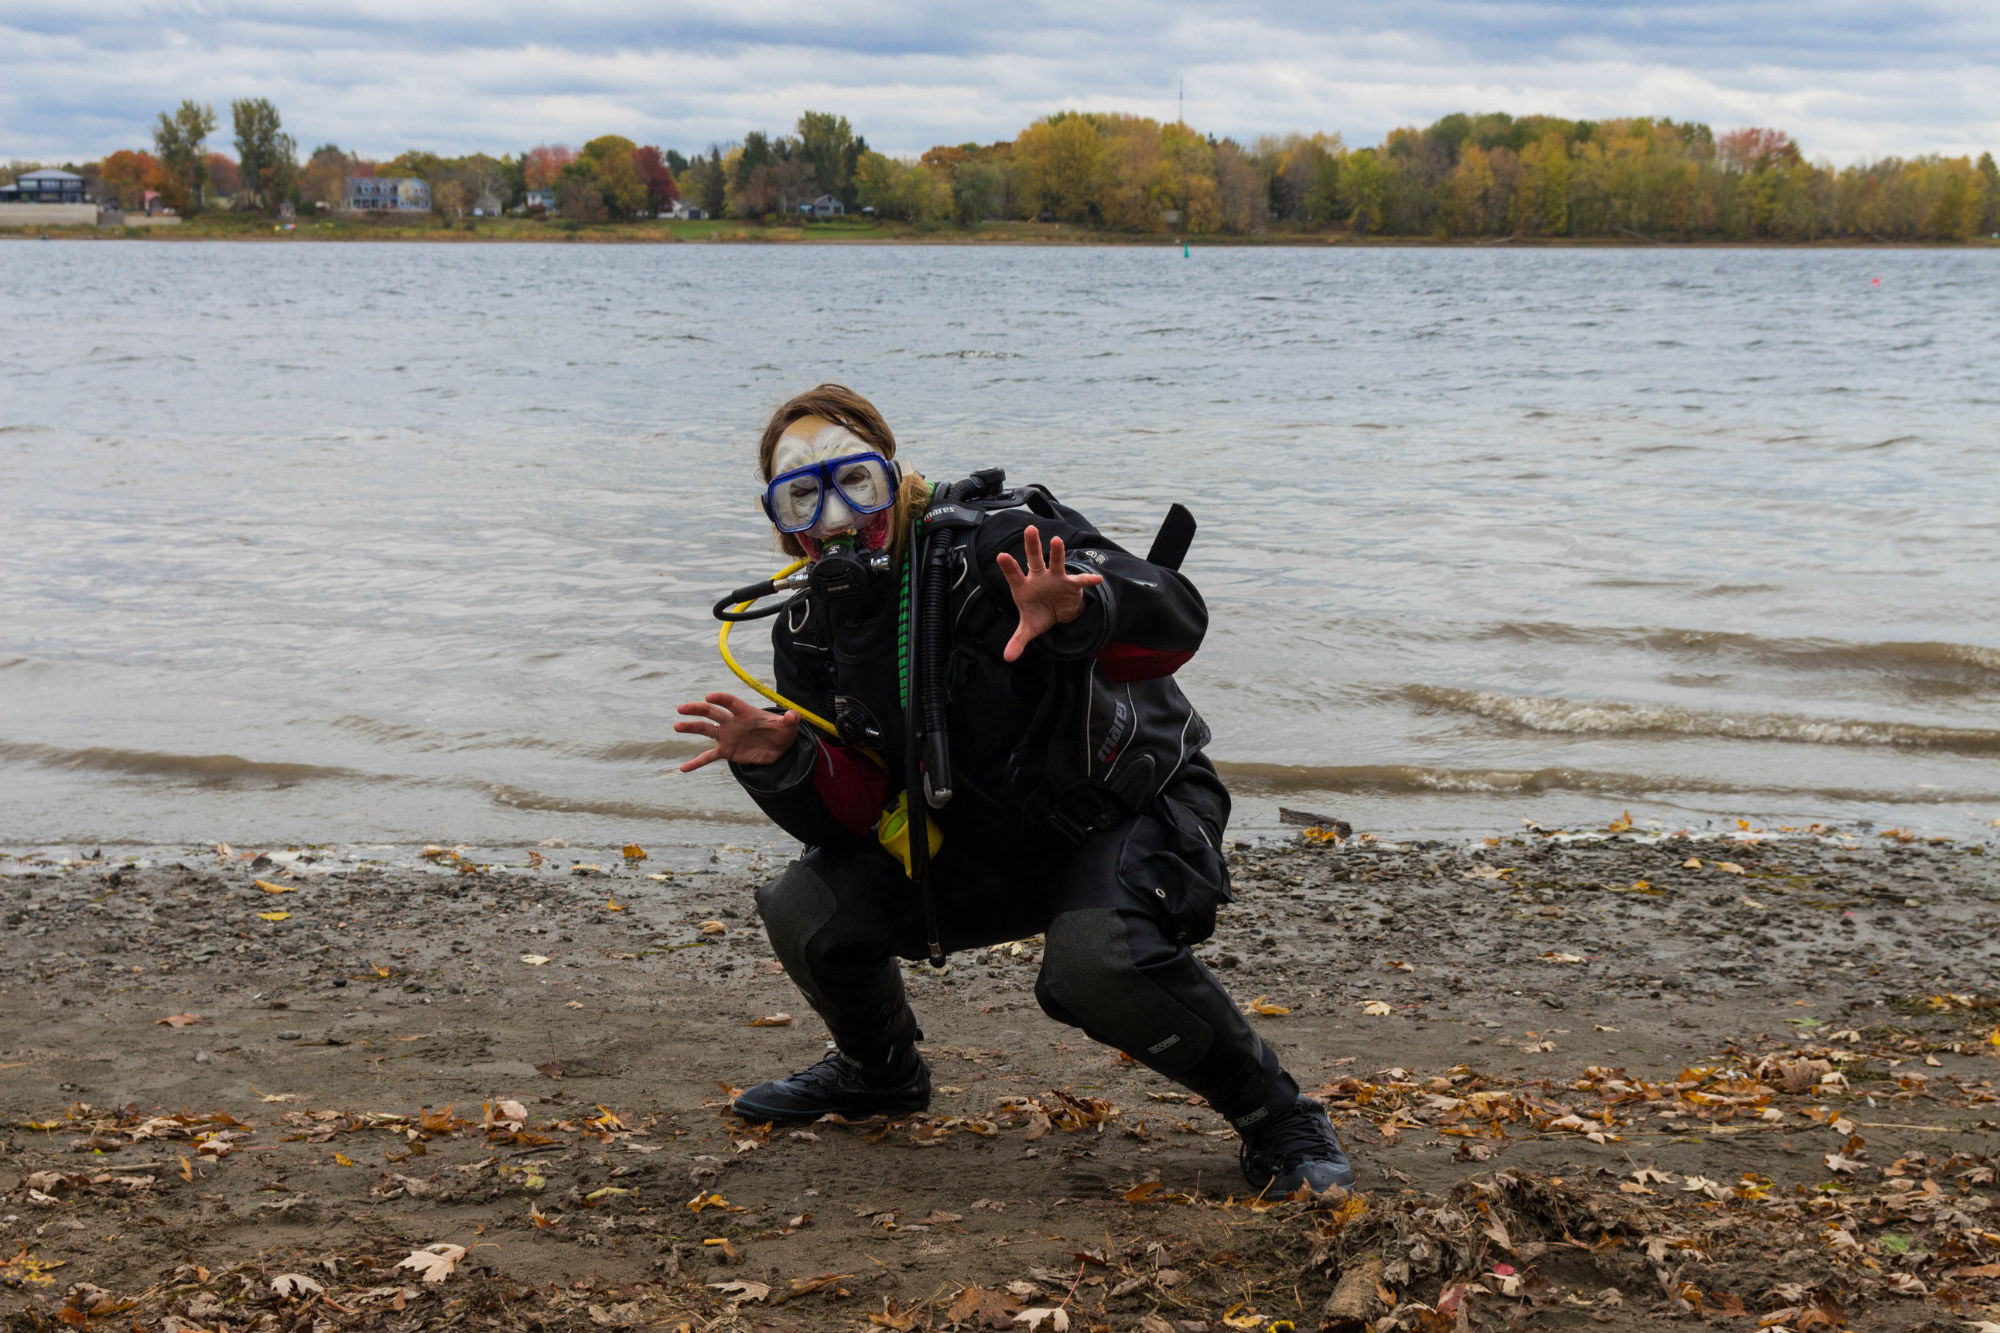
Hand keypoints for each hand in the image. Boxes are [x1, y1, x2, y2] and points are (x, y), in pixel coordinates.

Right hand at [674, 692, 799, 771]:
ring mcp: (727, 736)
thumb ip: (790, 720)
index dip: (720, 698)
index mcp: (745, 712)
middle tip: (681, 709)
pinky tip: (683, 768)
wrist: (779, 747)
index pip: (730, 702)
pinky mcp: (727, 751)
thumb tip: (794, 716)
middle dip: (696, 710)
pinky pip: (708, 756)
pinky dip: (696, 762)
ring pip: (706, 730)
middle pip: (712, 713)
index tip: (709, 697)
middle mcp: (732, 722)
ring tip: (677, 726)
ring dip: (691, 728)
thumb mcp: (789, 726)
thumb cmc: (782, 731)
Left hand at [995, 524, 1104, 662]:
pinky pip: (1080, 580)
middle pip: (1034, 559)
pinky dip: (1088, 579)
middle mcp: (1038, 577)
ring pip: (1055, 562)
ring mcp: (1055, 578)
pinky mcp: (1070, 584)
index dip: (1008, 566)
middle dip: (1032, 545)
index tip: (1001, 555)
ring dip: (1057, 552)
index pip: (1014, 575)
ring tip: (1057, 541)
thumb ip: (1018, 640)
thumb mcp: (1029, 629)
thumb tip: (1008, 658)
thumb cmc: (1039, 614)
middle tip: (1030, 529)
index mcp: (1023, 587)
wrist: (1058, 613)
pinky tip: (1097, 579)